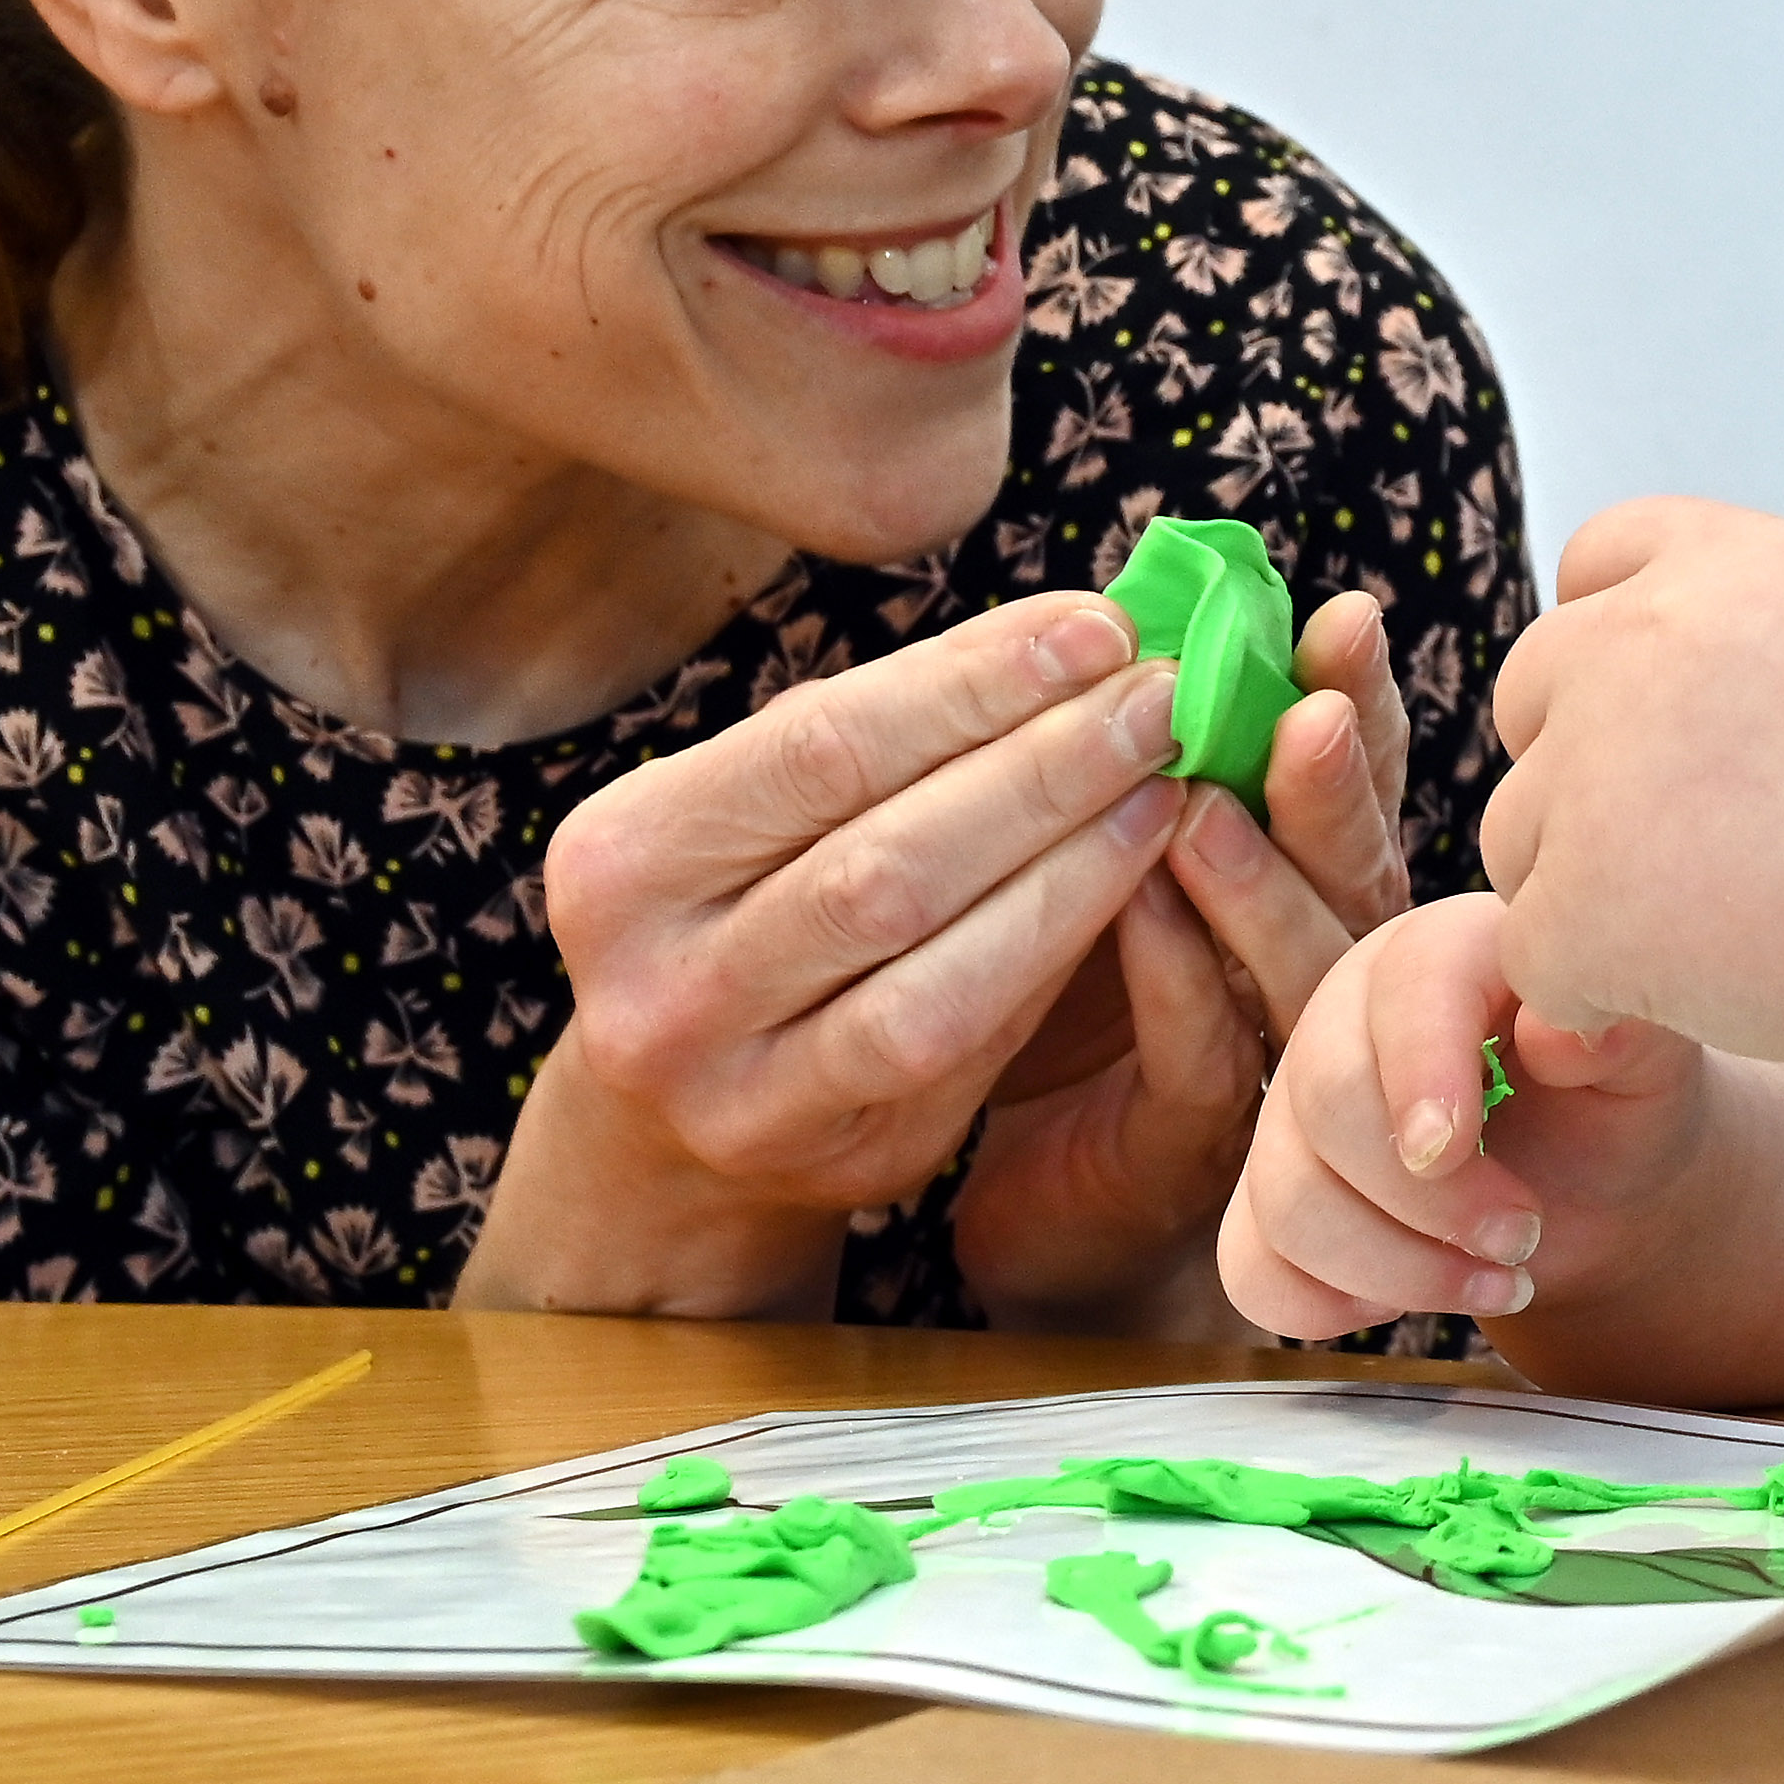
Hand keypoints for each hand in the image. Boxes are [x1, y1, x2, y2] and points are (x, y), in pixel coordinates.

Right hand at [469, 591, 1185, 1316]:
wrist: (668, 1125)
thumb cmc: (738, 904)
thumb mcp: (742, 810)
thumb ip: (872, 730)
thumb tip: (1065, 639)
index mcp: (619, 862)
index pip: (821, 748)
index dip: (973, 682)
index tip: (1096, 627)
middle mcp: (661, 988)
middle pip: (887, 860)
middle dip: (1046, 765)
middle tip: (1163, 694)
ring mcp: (746, 1094)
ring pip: (938, 971)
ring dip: (1074, 864)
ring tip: (1164, 781)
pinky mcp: (843, 1157)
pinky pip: (975, 1045)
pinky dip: (1059, 951)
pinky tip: (1133, 878)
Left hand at [955, 589, 1420, 1328]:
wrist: (1026, 1197)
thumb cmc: (1069, 1000)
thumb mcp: (1113, 853)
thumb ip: (1148, 756)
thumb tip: (1137, 603)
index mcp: (1298, 883)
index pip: (1351, 782)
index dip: (1360, 705)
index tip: (1344, 619)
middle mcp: (1307, 967)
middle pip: (1354, 866)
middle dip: (1339, 780)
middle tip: (1315, 702)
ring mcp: (1264, 1060)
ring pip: (1303, 965)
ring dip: (1263, 878)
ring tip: (1210, 800)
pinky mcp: (1193, 1146)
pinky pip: (1207, 1057)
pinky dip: (1179, 975)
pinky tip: (1142, 906)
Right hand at [1219, 892, 1714, 1338]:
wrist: (1592, 1187)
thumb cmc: (1615, 1107)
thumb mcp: (1652, 1065)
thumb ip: (1626, 1033)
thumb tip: (1563, 1032)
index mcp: (1443, 954)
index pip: (1403, 986)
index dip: (1420, 1071)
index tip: (1456, 1151)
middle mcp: (1348, 1019)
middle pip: (1325, 1099)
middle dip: (1425, 1198)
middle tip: (1523, 1237)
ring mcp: (1296, 1114)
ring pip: (1287, 1199)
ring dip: (1396, 1269)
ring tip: (1501, 1281)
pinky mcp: (1274, 1201)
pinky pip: (1252, 1267)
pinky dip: (1327, 1306)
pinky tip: (1406, 1300)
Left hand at [1479, 499, 1783, 1070]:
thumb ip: (1743, 605)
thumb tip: (1630, 609)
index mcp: (1724, 561)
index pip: (1595, 558)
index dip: (1620, 640)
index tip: (1679, 723)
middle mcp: (1644, 641)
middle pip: (1532, 689)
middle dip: (1586, 760)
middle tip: (1693, 844)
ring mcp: (1601, 773)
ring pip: (1520, 827)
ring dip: (1588, 880)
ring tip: (1724, 923)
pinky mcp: (1580, 903)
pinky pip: (1535, 947)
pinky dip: (1597, 986)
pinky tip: (1699, 992)